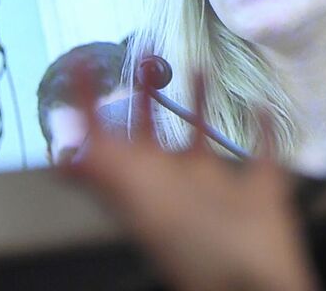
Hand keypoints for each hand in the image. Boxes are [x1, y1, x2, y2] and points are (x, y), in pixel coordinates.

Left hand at [59, 69, 316, 290]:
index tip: (82, 64)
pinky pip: (258, 150)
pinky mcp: (257, 191)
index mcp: (142, 189)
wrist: (256, 285)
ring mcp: (215, 190)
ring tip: (196, 65)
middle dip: (140, 98)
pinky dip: (261, 126)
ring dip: (196, 103)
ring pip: (199, 138)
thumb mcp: (144, 205)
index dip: (90, 106)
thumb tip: (64, 151)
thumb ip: (108, 176)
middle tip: (138, 58)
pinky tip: (260, 102)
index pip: (105, 141)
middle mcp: (173, 187)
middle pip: (149, 137)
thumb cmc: (198, 250)